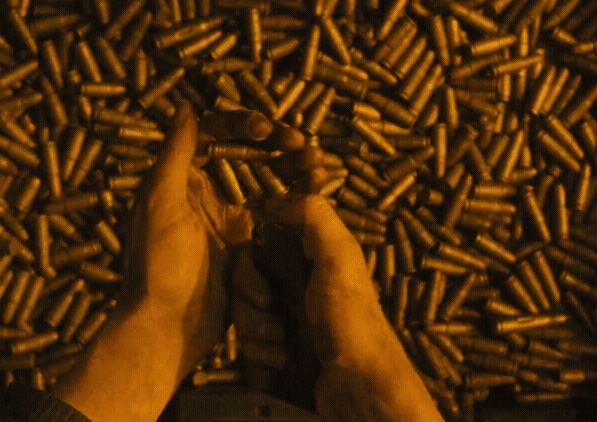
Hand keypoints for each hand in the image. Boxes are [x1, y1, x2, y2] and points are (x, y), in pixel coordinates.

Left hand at [55, 102, 325, 421]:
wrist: (169, 325)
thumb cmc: (158, 264)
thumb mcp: (160, 203)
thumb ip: (174, 154)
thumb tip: (184, 106)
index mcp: (178, 179)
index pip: (211, 134)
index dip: (239, 125)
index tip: (265, 130)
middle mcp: (202, 193)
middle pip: (242, 153)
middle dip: (274, 143)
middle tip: (302, 143)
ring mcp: (225, 218)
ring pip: (262, 179)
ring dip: (290, 168)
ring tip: (318, 164)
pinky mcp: (244, 243)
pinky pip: (272, 212)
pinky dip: (293, 198)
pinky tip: (314, 191)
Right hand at [264, 194, 443, 421]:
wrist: (359, 388)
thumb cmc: (351, 321)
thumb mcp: (339, 257)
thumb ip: (313, 217)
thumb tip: (274, 199)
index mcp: (308, 261)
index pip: (256, 250)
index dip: (249, 263)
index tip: (256, 274)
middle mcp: (295, 289)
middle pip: (243, 286)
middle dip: (251, 303)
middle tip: (273, 312)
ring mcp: (286, 324)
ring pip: (242, 319)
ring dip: (257, 333)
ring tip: (285, 346)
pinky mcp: (278, 355)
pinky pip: (248, 350)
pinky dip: (261, 359)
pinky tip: (283, 362)